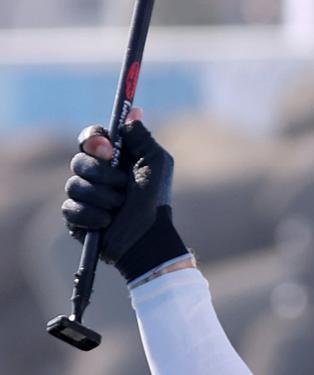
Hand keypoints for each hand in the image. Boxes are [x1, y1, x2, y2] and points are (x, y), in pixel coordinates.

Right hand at [62, 107, 187, 281]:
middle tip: (121, 184)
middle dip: (102, 174)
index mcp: (113, 159)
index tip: (108, 149)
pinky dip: (93, 216)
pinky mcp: (75, 218)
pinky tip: (108, 222)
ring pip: (74, 185)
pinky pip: (70, 208)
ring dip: (103, 197)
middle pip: (79, 161)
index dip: (94, 140)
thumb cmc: (156, 201)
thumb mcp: (156, 163)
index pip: (90, 138)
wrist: (149, 238)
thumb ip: (142, 137)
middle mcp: (96, 175)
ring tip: (120, 207)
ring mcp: (84, 196)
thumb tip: (132, 111)